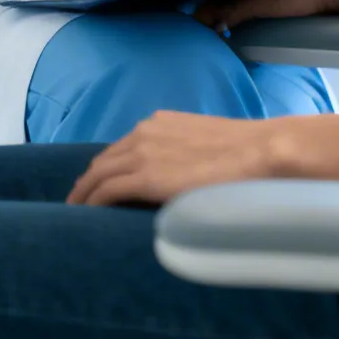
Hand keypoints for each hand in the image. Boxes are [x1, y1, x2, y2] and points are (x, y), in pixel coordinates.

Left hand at [68, 112, 288, 206]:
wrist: (261, 152)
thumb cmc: (247, 152)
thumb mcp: (206, 144)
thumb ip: (186, 155)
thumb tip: (184, 175)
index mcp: (160, 123)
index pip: (122, 148)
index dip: (107, 167)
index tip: (99, 185)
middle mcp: (145, 132)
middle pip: (104, 159)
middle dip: (89, 180)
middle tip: (80, 200)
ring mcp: (143, 152)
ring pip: (98, 174)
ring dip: (84, 193)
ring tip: (76, 211)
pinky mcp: (145, 176)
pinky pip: (106, 190)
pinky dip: (91, 202)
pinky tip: (85, 216)